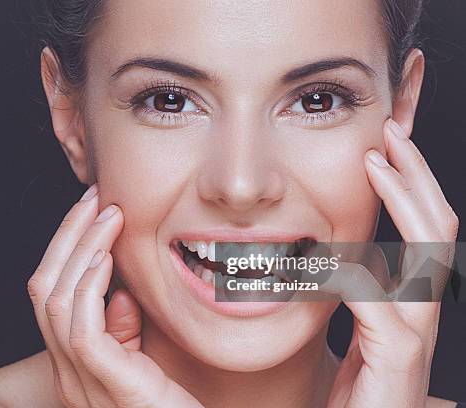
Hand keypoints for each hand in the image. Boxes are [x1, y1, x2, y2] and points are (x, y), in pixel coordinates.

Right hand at [26, 185, 202, 407]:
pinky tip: (107, 258)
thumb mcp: (140, 359)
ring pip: (56, 299)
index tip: (90, 210)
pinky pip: (81, 328)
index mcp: (70, 361)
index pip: (49, 292)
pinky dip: (89, 287)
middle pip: (43, 288)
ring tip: (106, 215)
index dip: (65, 247)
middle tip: (93, 198)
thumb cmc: (168, 406)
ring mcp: (79, 379)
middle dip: (67, 236)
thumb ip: (121, 328)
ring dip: (81, 249)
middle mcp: (65, 370)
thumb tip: (117, 290)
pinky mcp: (106, 384)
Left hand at [323, 119, 458, 407]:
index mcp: (410, 301)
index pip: (425, 231)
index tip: (385, 149)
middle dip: (417, 176)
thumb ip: (352, 291)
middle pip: (438, 228)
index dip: (411, 187)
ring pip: (428, 254)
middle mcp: (421, 312)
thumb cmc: (352, 387)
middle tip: (390, 135)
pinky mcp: (396, 358)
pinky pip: (376, 303)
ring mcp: (414, 334)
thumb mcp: (353, 327)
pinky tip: (322, 259)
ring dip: (403, 201)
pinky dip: (349, 274)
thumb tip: (335, 251)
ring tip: (376, 163)